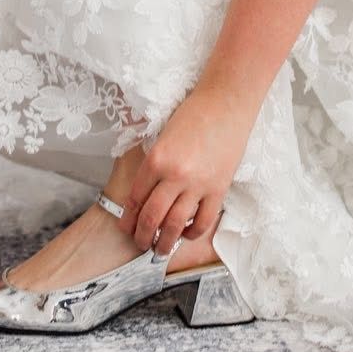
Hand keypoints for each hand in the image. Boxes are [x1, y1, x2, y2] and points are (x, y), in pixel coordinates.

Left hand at [120, 86, 258, 254]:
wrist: (226, 102)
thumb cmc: (193, 112)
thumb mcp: (162, 135)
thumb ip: (152, 163)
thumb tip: (143, 190)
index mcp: (155, 158)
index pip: (135, 198)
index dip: (128, 217)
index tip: (126, 228)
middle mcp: (174, 175)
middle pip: (151, 217)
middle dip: (142, 236)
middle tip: (140, 244)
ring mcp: (198, 184)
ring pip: (175, 225)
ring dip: (165, 242)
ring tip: (160, 250)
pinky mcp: (218, 188)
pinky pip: (203, 220)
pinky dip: (192, 233)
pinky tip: (186, 233)